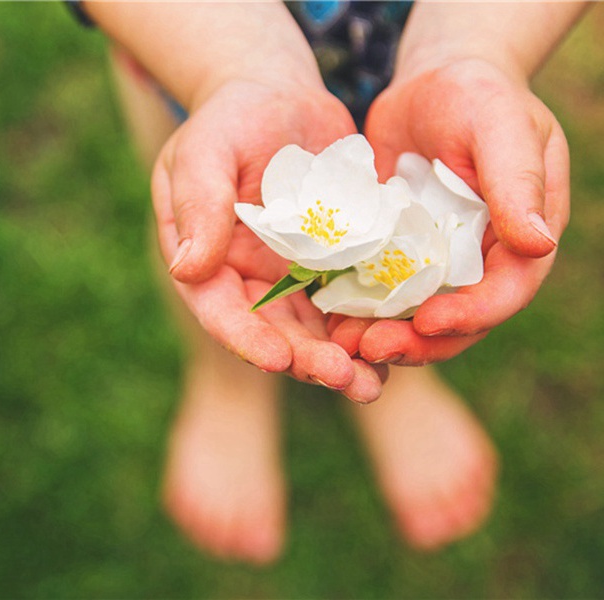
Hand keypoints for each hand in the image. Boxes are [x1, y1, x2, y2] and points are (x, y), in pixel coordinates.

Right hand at [152, 80, 386, 400]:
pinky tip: (398, 339)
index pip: (221, 310)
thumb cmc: (229, 118)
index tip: (278, 359)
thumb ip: (198, 207)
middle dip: (307, 360)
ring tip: (375, 383)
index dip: (247, 339)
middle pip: (274, 331)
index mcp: (208, 261)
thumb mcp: (203, 153)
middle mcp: (248, 279)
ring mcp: (291, 274)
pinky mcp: (331, 261)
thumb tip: (188, 271)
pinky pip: (349, 298)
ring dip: (342, 358)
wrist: (276, 97)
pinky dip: (368, 323)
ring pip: (314, 328)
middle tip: (346, 380)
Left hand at [348, 58, 569, 364]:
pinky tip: (328, 318)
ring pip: (415, 313)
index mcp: (521, 235)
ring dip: (383, 333)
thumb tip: (540, 244)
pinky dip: (358, 307)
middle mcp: (482, 258)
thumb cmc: (475, 95)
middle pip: (458, 316)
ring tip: (343, 345)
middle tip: (372, 349)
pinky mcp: (398, 254)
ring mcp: (438, 260)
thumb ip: (518, 181)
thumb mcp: (500, 125)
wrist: (429, 86)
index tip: (430, 324)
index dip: (473, 314)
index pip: (507, 290)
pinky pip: (380, 289)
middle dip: (418, 340)